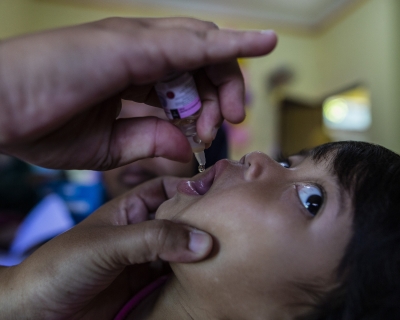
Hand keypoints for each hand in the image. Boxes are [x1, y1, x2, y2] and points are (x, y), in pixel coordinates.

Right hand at [0, 17, 276, 169]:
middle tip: (225, 126)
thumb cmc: (41, 124)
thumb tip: (185, 146)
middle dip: (221, 94)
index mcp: (132, 75)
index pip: (187, 81)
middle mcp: (139, 52)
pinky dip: (231, 44)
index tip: (209, 137)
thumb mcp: (108, 146)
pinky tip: (264, 42)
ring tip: (231, 115)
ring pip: (203, 49)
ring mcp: (137, 43)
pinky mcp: (134, 45)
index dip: (206, 107)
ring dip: (224, 82)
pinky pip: (194, 43)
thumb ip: (149, 141)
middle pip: (202, 62)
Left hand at [0, 177, 211, 318]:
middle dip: (204, 226)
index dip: (193, 190)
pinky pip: (177, 283)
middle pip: (181, 223)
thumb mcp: (106, 245)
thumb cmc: (58, 267)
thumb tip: (201, 240)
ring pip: (183, 253)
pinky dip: (193, 283)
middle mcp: (142, 233)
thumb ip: (152, 238)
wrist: (35, 313)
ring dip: (201, 257)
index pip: (169, 190)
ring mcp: (146, 262)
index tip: (220, 197)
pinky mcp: (147, 289)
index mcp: (130, 210)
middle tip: (231, 232)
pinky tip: (208, 283)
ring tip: (227, 257)